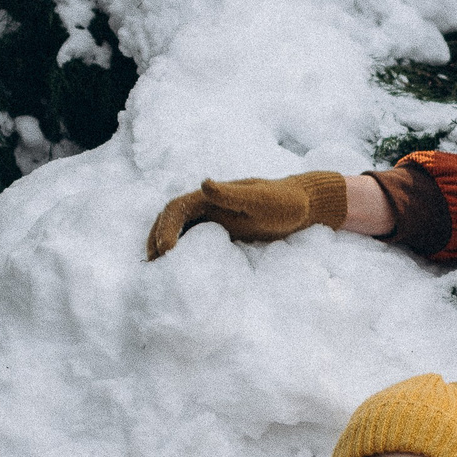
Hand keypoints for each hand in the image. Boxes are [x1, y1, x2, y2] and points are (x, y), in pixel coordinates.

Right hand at [145, 171, 349, 258]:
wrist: (304, 207)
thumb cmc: (284, 201)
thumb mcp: (260, 198)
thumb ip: (233, 194)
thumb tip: (203, 184)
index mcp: (211, 196)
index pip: (177, 208)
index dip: (166, 227)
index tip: (167, 250)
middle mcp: (207, 206)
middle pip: (171, 220)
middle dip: (157, 239)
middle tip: (151, 265)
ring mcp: (215, 220)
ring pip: (181, 232)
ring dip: (165, 247)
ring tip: (157, 270)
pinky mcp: (224, 234)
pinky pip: (197, 243)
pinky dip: (185, 255)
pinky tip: (183, 272)